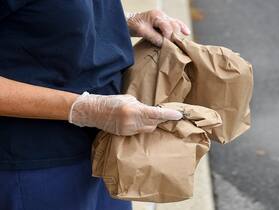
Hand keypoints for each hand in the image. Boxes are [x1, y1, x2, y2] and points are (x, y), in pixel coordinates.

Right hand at [68, 92, 182, 135]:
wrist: (93, 111)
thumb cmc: (111, 101)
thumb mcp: (128, 99)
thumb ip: (141, 106)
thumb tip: (152, 112)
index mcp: (134, 110)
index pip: (156, 114)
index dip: (169, 115)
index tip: (179, 115)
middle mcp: (133, 122)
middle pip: (154, 124)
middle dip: (160, 119)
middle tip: (165, 114)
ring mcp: (128, 130)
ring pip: (148, 129)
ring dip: (151, 123)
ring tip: (149, 117)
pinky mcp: (125, 135)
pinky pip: (139, 132)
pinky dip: (142, 127)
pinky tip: (139, 121)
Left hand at [126, 10, 190, 46]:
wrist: (128, 22)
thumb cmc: (133, 25)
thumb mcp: (142, 31)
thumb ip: (153, 37)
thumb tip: (164, 44)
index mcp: (156, 16)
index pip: (167, 27)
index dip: (169, 37)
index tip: (169, 47)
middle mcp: (162, 15)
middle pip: (174, 25)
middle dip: (175, 36)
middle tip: (175, 48)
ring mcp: (164, 18)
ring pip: (176, 24)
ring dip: (179, 34)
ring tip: (182, 43)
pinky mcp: (164, 22)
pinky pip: (175, 24)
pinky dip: (181, 28)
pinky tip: (187, 33)